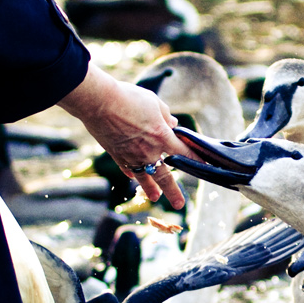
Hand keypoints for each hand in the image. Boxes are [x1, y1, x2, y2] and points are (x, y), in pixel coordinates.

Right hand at [59, 64, 199, 208]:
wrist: (98, 102)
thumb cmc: (128, 98)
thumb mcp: (154, 103)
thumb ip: (166, 116)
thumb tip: (172, 124)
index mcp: (162, 136)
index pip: (185, 153)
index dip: (196, 160)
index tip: (205, 168)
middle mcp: (148, 151)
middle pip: (165, 175)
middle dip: (173, 191)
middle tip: (179, 204)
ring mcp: (131, 156)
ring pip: (144, 177)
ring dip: (151, 189)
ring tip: (156, 198)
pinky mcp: (116, 154)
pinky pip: (127, 168)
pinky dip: (132, 173)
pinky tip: (134, 178)